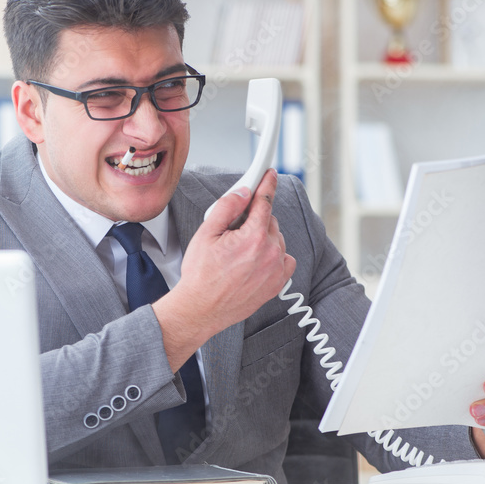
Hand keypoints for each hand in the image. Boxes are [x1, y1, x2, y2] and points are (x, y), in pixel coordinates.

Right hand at [153, 169, 295, 370]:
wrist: (201, 309)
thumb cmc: (201, 276)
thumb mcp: (206, 234)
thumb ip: (226, 208)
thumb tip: (241, 193)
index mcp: (254, 237)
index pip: (265, 201)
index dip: (266, 184)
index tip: (269, 174)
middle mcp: (271, 253)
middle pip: (270, 221)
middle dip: (254, 221)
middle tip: (233, 232)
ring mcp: (276, 270)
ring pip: (277, 240)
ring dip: (263, 240)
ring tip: (240, 253)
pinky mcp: (277, 284)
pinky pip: (284, 260)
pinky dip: (273, 257)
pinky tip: (253, 263)